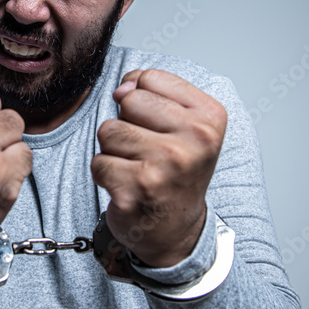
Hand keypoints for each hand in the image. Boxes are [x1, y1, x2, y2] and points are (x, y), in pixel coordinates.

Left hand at [91, 69, 226, 268]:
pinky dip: (105, 175)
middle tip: (147, 152)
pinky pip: (98, 161)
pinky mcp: (137, 188)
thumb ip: (153, 93)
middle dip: (128, 124)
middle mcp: (195, 139)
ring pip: (109, 131)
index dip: (145, 100)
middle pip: (129, 101)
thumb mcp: (182, 124)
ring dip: (114, 150)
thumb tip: (124, 86)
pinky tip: (127, 185)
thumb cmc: (176, 172)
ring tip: (137, 168)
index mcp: (209, 116)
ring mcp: (167, 164)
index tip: (160, 128)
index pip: (151, 78)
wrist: (176, 230)